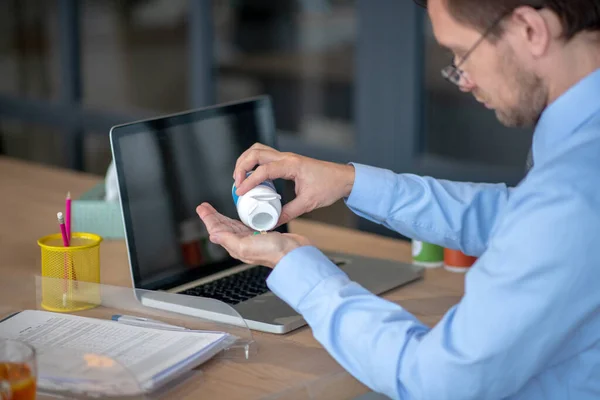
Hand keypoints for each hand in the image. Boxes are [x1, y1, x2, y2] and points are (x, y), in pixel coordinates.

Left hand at [196, 203, 310, 267]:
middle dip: (213, 216)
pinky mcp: (262, 234)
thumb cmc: (273, 252)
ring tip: (215, 210)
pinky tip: (240, 215)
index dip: (208, 219)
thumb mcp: (246, 246)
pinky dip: (239, 218)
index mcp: (236, 246)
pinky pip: (246, 224)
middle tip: (204, 207)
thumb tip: (213, 235)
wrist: (294, 254)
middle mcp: (242, 243)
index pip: (217, 230)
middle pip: (223, 227)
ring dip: (223, 217)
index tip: (202, 208)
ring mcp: (252, 239)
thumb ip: (229, 240)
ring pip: (232, 225)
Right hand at [233, 143, 354, 225]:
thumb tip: (272, 222)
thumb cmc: (329, 186)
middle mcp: (287, 158)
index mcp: (292, 165)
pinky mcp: (286, 160)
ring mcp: (286, 157)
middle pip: (255, 153)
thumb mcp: (308, 203)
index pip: (264, 170)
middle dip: (241, 166)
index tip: (240, 192)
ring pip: (258, 150)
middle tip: (237, 184)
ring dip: (245, 161)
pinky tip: (252, 176)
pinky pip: (265, 155)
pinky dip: (254, 162)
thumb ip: (288, 213)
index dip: (249, 181)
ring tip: (240, 178)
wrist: (343, 178)